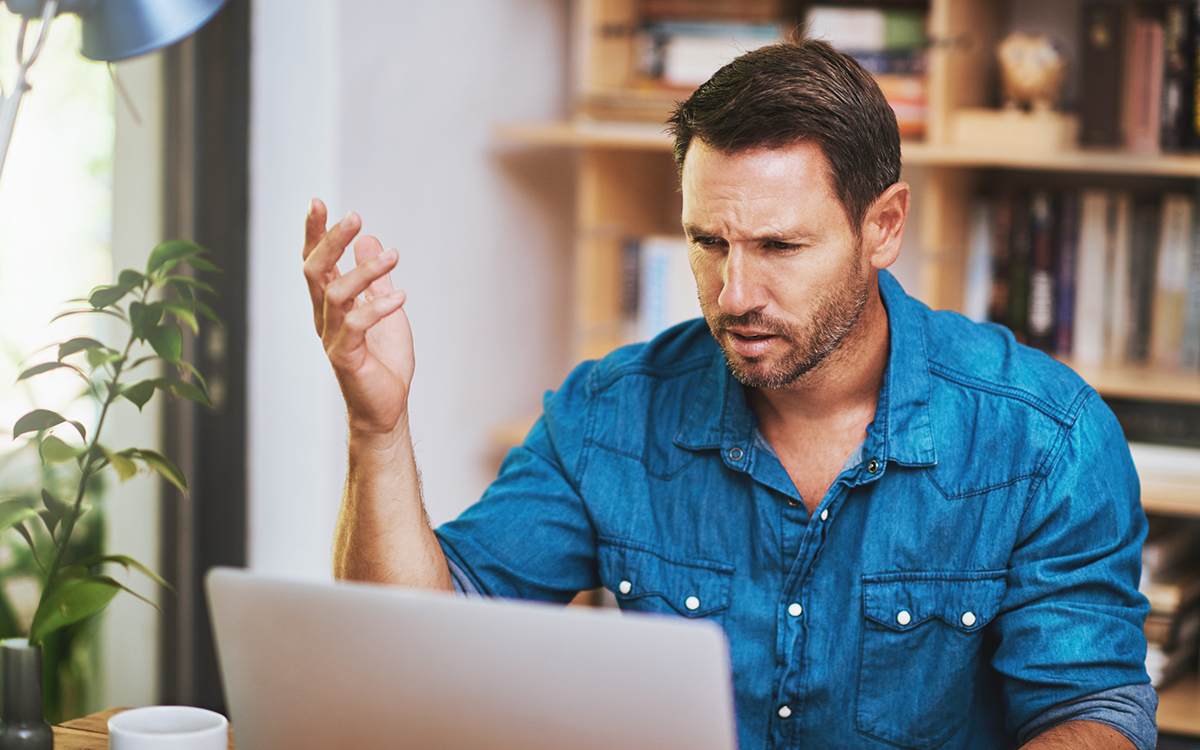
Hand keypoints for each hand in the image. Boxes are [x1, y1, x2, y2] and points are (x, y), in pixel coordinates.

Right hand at [302, 198, 413, 437]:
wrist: (386, 408)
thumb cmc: (383, 360)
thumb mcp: (383, 307)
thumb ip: (374, 277)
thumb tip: (368, 239)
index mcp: (329, 304)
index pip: (315, 262)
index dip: (313, 233)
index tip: (317, 203)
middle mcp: (324, 318)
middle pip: (315, 271)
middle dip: (331, 241)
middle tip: (355, 217)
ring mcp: (332, 338)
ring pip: (336, 294)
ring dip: (365, 271)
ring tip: (394, 256)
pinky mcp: (345, 357)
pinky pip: (356, 325)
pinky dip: (377, 307)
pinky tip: (401, 297)